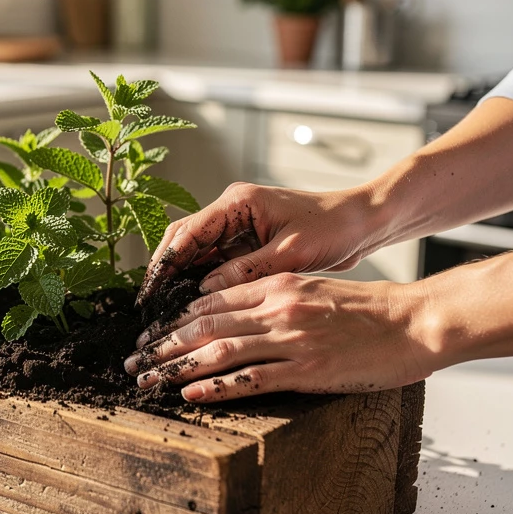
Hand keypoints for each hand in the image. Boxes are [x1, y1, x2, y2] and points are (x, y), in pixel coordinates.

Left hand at [125, 273, 432, 402]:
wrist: (415, 321)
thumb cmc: (367, 310)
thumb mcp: (312, 289)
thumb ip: (272, 298)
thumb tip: (233, 317)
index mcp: (276, 286)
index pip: (208, 301)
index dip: (171, 320)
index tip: (147, 335)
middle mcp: (276, 307)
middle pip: (202, 326)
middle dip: (160, 345)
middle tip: (132, 361)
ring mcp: (290, 338)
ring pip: (218, 351)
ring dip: (175, 367)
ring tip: (147, 381)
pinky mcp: (307, 369)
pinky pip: (251, 379)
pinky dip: (216, 386)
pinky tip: (190, 394)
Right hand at [137, 181, 382, 302]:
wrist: (362, 222)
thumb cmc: (333, 228)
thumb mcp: (290, 252)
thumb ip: (247, 270)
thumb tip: (205, 292)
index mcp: (237, 202)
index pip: (187, 232)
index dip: (165, 263)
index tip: (151, 292)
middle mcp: (230, 210)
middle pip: (182, 240)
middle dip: (164, 272)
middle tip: (150, 306)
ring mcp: (236, 226)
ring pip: (194, 253)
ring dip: (180, 279)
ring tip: (165, 311)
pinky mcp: (246, 242)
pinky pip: (214, 262)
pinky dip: (202, 283)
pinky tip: (193, 306)